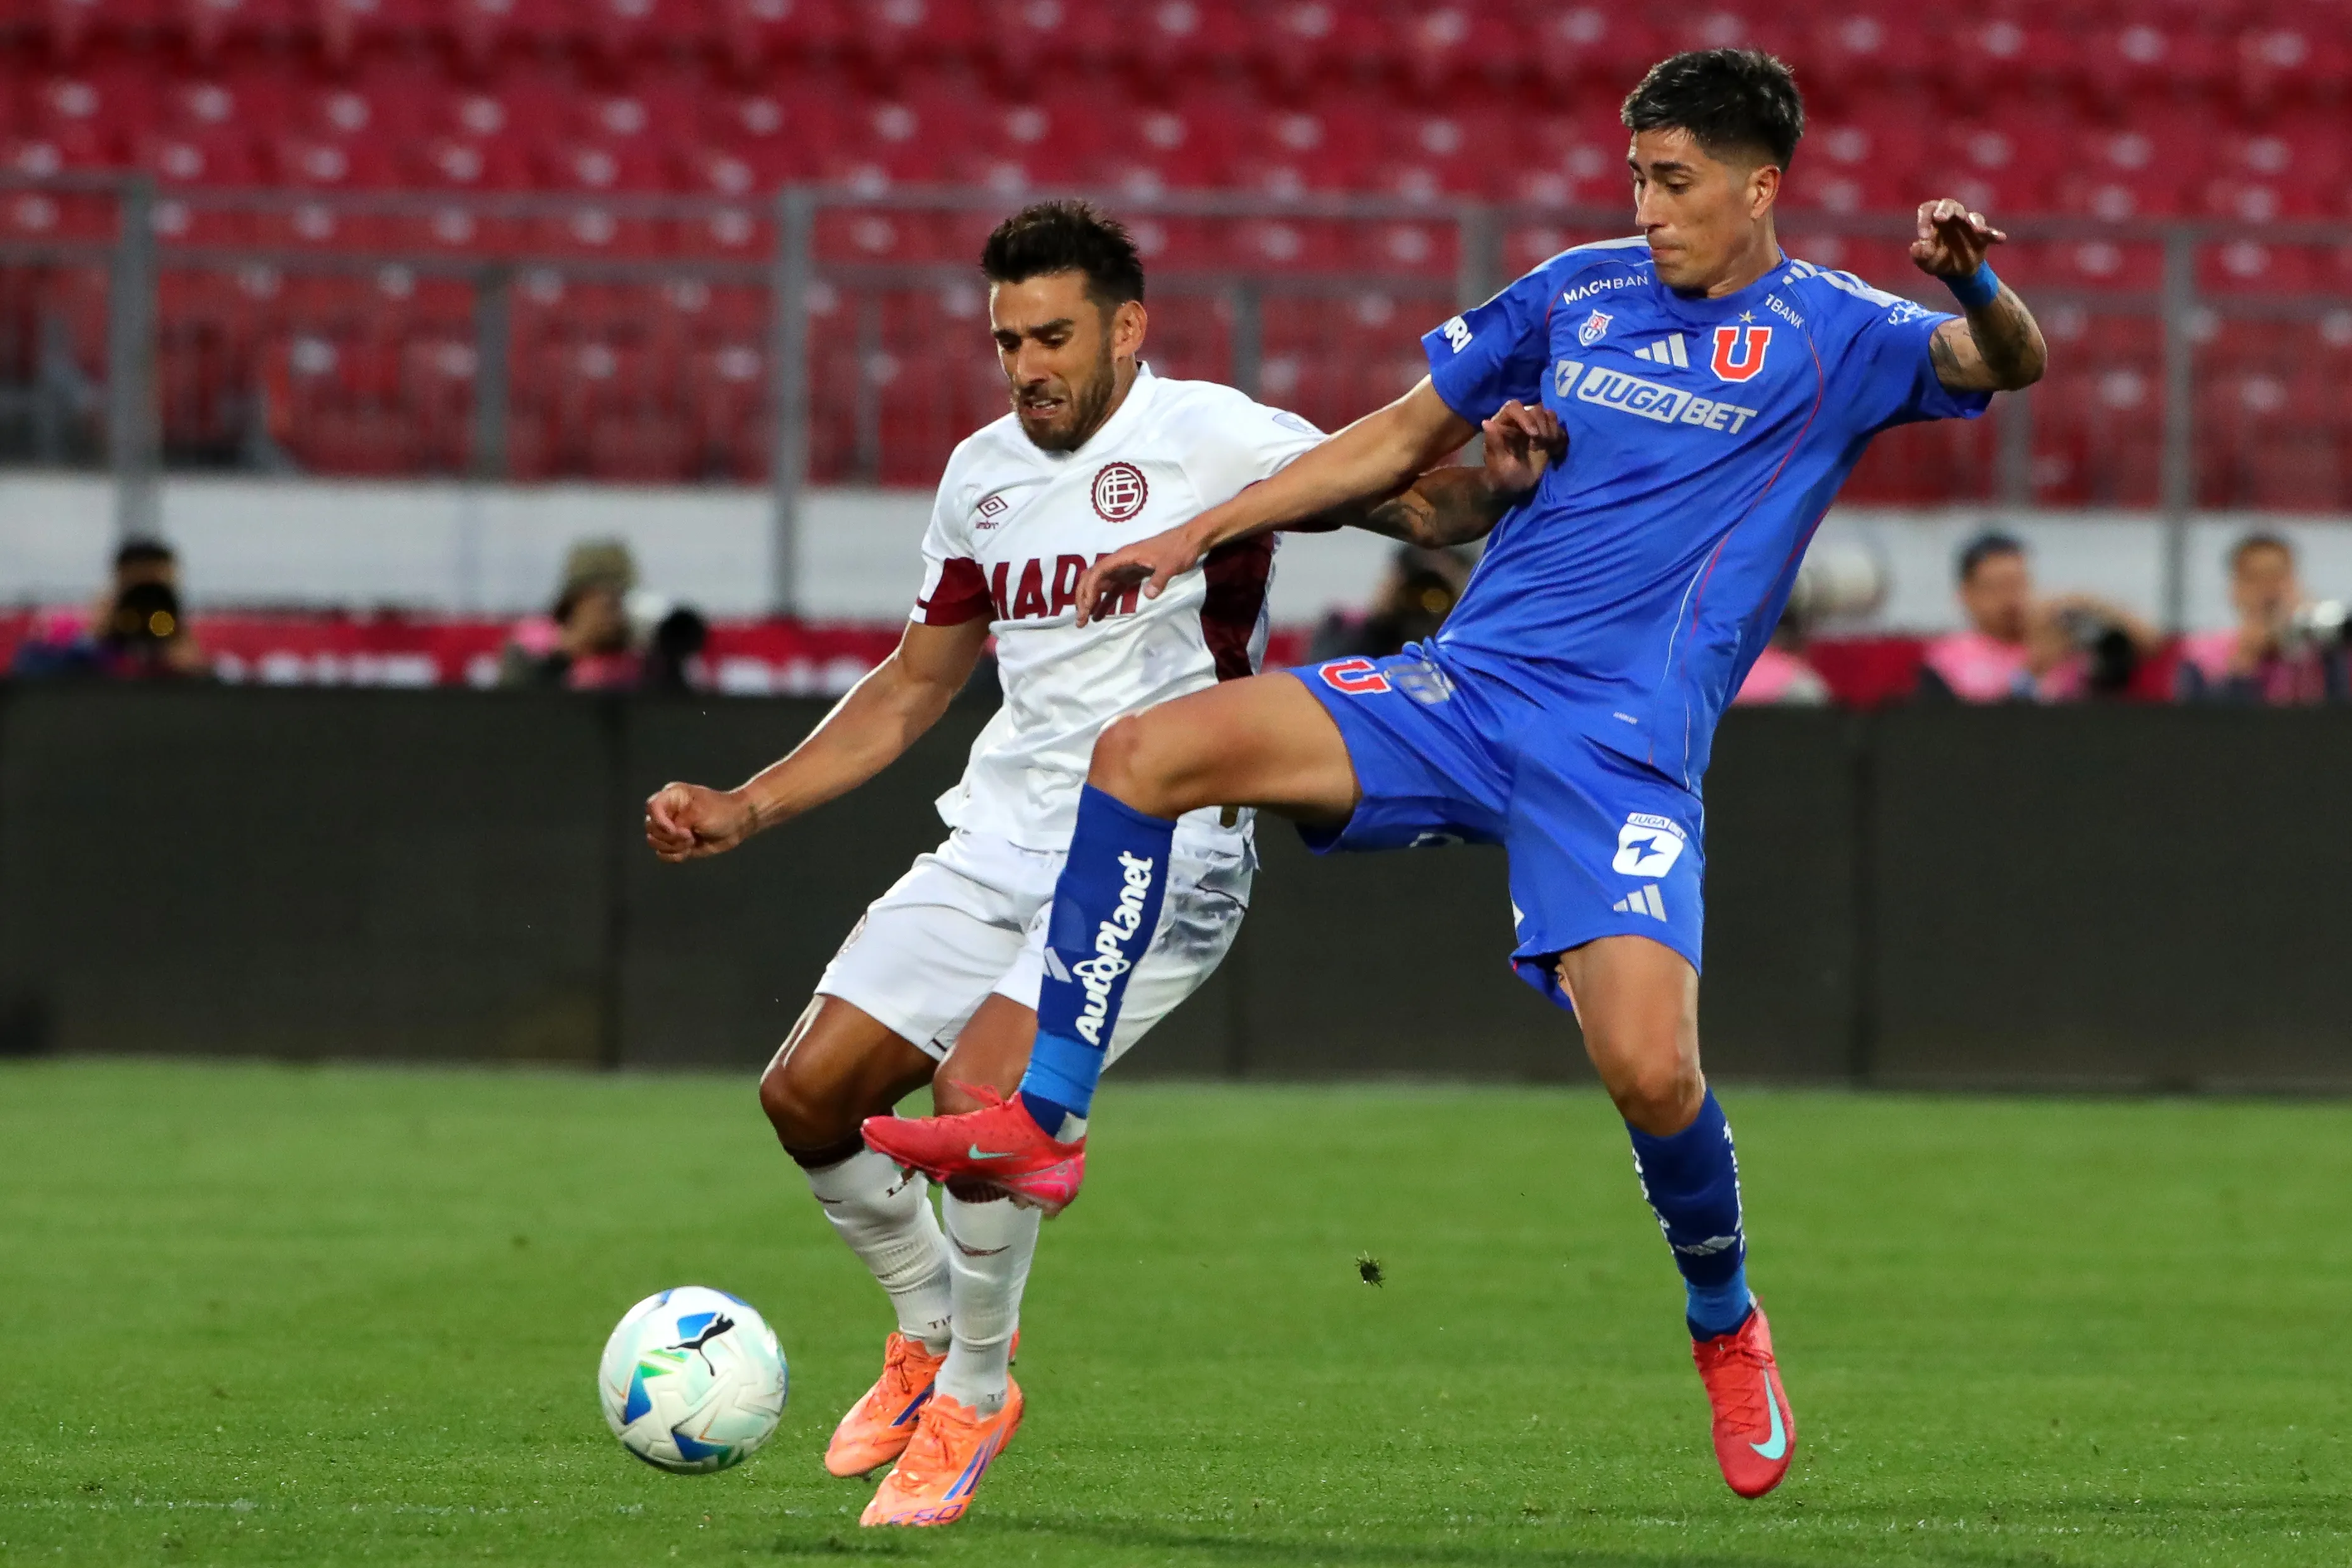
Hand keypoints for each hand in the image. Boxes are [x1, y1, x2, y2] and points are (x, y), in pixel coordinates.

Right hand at [645, 782, 757, 862]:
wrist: (737, 825)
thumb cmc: (721, 812)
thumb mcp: (699, 812)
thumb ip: (680, 821)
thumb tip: (671, 834)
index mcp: (671, 797)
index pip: (651, 807)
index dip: (659, 821)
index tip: (675, 829)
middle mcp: (668, 812)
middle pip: (651, 828)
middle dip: (670, 836)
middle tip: (689, 835)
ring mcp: (671, 828)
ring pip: (654, 842)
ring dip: (673, 847)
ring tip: (691, 841)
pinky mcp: (676, 843)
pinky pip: (662, 855)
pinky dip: (674, 856)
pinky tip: (689, 851)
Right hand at [1072, 521, 1205, 627]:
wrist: (1190, 541)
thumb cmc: (1179, 549)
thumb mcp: (1171, 564)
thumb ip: (1159, 579)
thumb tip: (1148, 595)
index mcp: (1125, 556)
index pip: (1099, 572)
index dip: (1090, 589)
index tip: (1086, 607)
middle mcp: (1120, 562)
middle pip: (1093, 578)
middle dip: (1084, 598)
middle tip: (1080, 620)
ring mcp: (1125, 569)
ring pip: (1100, 585)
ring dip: (1091, 601)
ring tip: (1083, 621)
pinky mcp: (1132, 576)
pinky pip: (1113, 589)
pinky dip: (1105, 602)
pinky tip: (1099, 616)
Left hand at [1480, 399, 1565, 500]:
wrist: (1515, 487)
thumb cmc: (1502, 475)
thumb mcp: (1497, 463)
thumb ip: (1494, 442)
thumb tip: (1486, 423)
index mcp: (1504, 423)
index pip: (1514, 407)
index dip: (1525, 417)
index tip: (1533, 434)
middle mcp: (1520, 421)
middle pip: (1536, 409)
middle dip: (1541, 427)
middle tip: (1539, 446)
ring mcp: (1535, 427)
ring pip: (1549, 415)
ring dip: (1552, 431)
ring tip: (1547, 447)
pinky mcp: (1548, 435)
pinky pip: (1559, 427)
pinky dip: (1560, 437)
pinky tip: (1554, 451)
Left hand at [1910, 198, 2005, 278]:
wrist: (1956, 271)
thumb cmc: (1937, 260)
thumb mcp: (1926, 262)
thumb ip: (1920, 255)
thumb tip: (1917, 246)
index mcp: (1933, 219)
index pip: (1928, 210)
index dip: (1924, 220)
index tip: (1924, 237)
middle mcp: (1951, 216)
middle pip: (1949, 204)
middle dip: (1945, 210)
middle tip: (1941, 218)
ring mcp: (1968, 224)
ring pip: (1972, 216)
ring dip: (1974, 221)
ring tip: (1977, 229)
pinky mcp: (1982, 235)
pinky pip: (1989, 232)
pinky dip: (1994, 234)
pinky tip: (2001, 239)